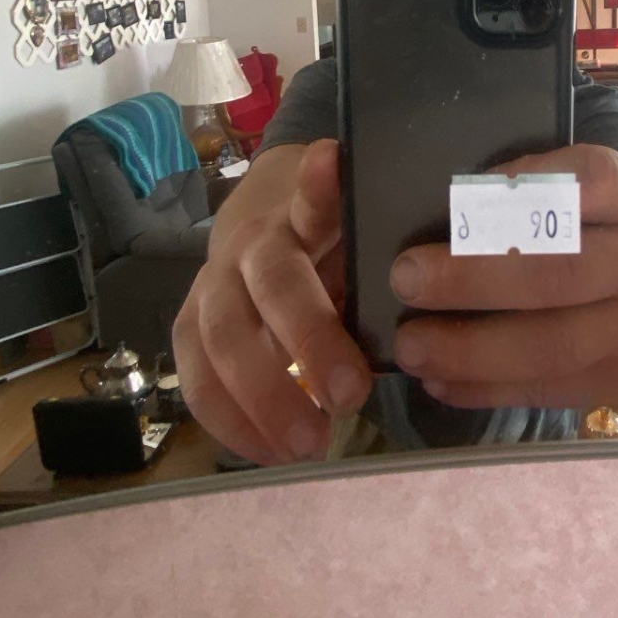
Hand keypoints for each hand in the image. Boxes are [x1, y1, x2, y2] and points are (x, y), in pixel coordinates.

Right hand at [172, 140, 372, 463]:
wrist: (260, 219)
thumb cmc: (328, 239)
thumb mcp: (357, 234)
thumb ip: (380, 257)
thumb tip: (428, 299)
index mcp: (303, 213)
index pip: (314, 194)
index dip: (320, 183)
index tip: (331, 164)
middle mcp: (252, 242)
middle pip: (270, 283)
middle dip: (308, 341)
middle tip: (350, 396)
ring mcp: (212, 282)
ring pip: (220, 335)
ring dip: (263, 396)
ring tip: (309, 444)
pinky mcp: (189, 324)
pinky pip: (196, 375)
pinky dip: (230, 420)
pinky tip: (270, 453)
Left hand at [388, 145, 617, 409]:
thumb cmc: (608, 228)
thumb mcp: (592, 192)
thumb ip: (537, 192)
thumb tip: (444, 214)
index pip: (592, 180)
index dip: (524, 184)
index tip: (458, 194)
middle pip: (560, 272)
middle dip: (473, 277)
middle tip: (406, 277)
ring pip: (553, 345)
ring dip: (471, 349)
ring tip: (412, 346)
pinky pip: (550, 390)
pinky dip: (486, 388)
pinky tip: (439, 380)